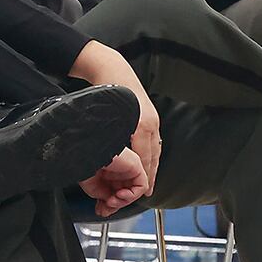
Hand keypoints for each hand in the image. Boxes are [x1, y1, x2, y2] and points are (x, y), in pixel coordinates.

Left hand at [68, 41, 159, 191]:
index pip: (145, 158)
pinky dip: (152, 155)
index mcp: (141, 125)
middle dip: (150, 176)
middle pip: (153, 156)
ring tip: (149, 183)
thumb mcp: (106, 117)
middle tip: (145, 193)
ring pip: (155, 149)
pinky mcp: (151, 117)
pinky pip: (154, 142)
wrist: (113, 68)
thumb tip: (109, 159)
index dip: (143, 177)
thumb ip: (110, 138)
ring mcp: (153, 120)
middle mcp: (151, 123)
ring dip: (153, 167)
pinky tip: (149, 163)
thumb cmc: (105, 91)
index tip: (141, 192)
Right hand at [78, 148, 149, 216]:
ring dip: (123, 202)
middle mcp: (119, 169)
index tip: (101, 210)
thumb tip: (109, 204)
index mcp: (108, 171)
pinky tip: (120, 195)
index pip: (115, 191)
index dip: (109, 204)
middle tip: (106, 209)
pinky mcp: (136, 166)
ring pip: (134, 191)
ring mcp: (128, 167)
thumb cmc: (85, 164)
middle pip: (125, 193)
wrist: (88, 154)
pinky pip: (141, 186)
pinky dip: (132, 195)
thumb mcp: (93, 186)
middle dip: (116, 205)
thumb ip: (103, 196)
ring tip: (112, 201)